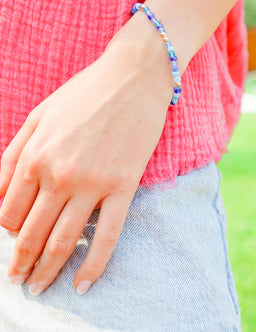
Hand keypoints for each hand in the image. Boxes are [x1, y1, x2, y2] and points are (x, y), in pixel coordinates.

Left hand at [0, 27, 172, 295]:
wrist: (132, 77)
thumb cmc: (84, 93)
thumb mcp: (38, 116)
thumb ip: (13, 155)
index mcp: (34, 157)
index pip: (9, 213)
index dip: (8, 233)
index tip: (14, 241)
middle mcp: (59, 175)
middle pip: (31, 234)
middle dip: (21, 263)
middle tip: (19, 280)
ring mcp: (92, 183)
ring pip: (63, 242)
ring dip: (47, 272)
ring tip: (39, 288)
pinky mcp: (123, 186)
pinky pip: (107, 237)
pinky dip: (93, 266)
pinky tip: (82, 285)